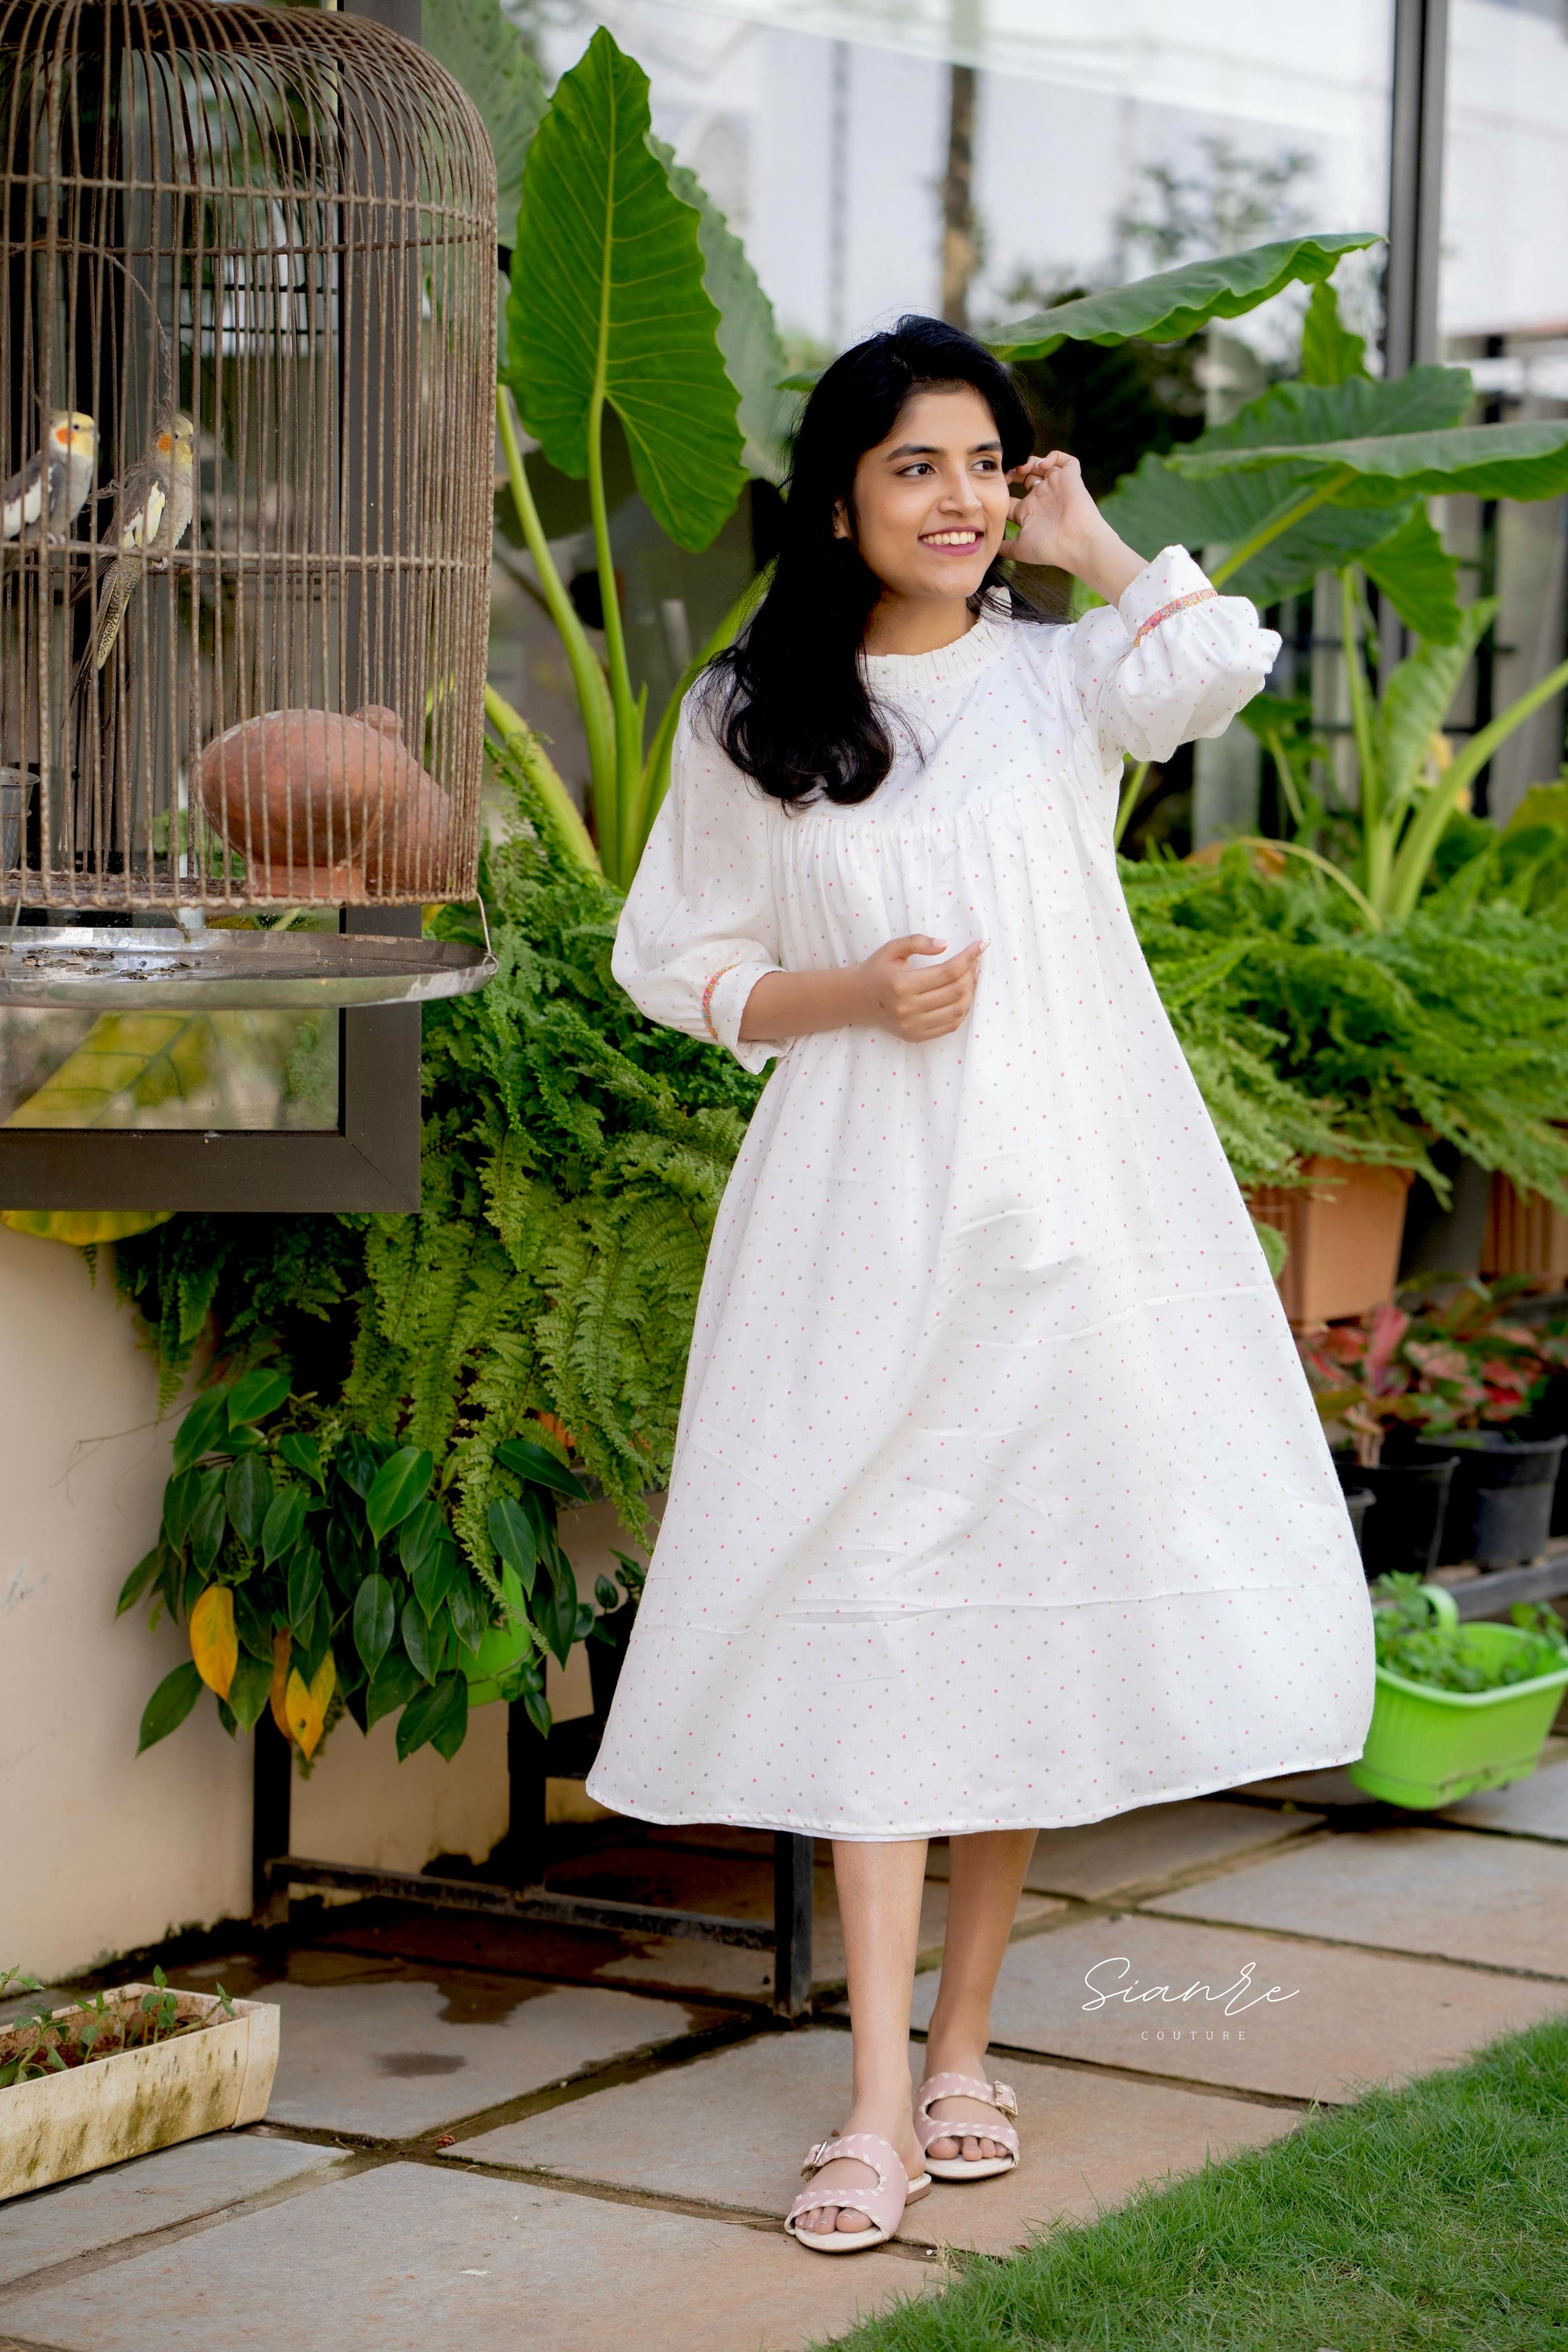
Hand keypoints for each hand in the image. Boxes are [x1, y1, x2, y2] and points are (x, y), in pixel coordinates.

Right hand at [850, 934, 983, 1040]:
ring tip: (970, 979)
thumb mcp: (892, 949)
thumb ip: (917, 942)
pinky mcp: (915, 1036)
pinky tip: (962, 997)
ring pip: (957, 1010)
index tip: (980, 946)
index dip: (969, 957)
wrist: (856, 999)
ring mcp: (912, 1025)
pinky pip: (950, 1026)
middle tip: (973, 963)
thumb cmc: (877, 970)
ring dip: (970, 992)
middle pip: (956, 990)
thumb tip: (945, 944)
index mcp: (902, 984)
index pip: (948, 970)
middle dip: (971, 973)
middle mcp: (907, 1008)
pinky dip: (962, 1011)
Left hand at [1006, 452, 1144, 603]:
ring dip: (1029, 462)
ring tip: (1022, 467)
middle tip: (1006, 472)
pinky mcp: (1071, 478)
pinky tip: (1043, 464)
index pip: (1010, 497)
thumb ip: (1004, 547)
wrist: (1076, 542)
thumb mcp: (1019, 549)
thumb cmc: (1048, 547)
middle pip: (1024, 478)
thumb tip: (989, 549)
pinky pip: (1066, 460)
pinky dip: (1054, 456)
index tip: (993, 485)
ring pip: (1042, 466)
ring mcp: (1056, 487)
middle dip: (1013, 472)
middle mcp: (1041, 498)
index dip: (1000, 488)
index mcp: (1028, 513)